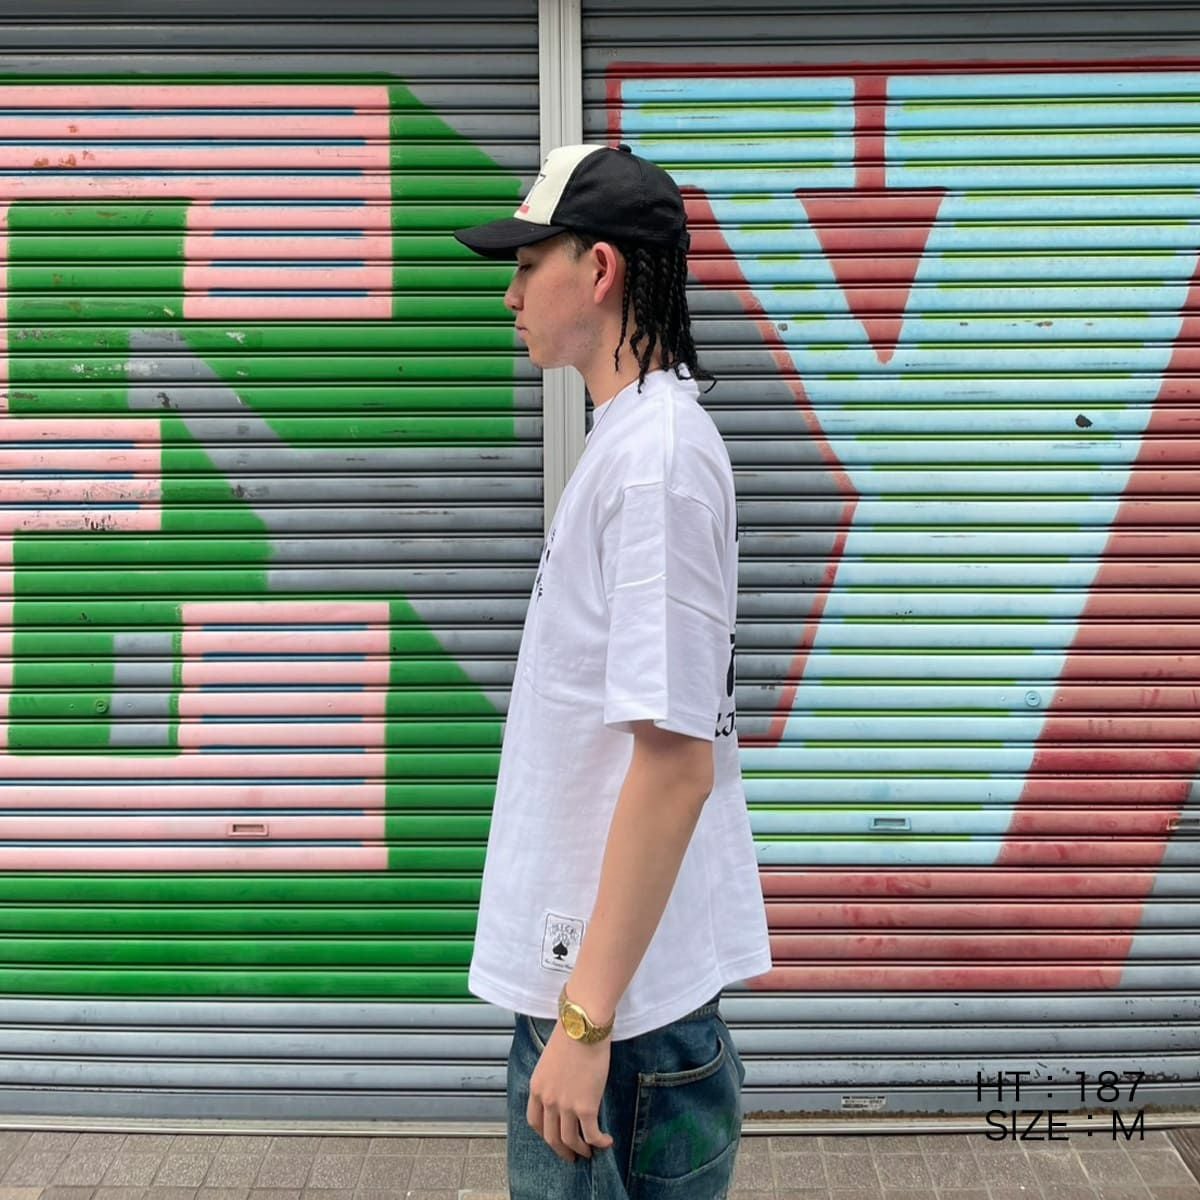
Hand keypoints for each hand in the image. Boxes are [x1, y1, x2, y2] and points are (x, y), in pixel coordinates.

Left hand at [526, 1021, 614, 1162]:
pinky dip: (599, 1143)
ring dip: (580, 1150)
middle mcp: (548, 1101)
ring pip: (570, 1140)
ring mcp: (565, 1106)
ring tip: (589, 1153)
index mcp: (536, 1088)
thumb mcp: (550, 1060)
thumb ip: (552, 1080)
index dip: (545, 1134)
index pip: (535, 1122)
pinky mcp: (585, 1107)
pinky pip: (591, 1134)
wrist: (583, 1027)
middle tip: (571, 1156)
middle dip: (562, 1150)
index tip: (554, 1138)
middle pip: (551, 1136)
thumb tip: (564, 1089)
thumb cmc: (571, 1036)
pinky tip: (607, 1142)